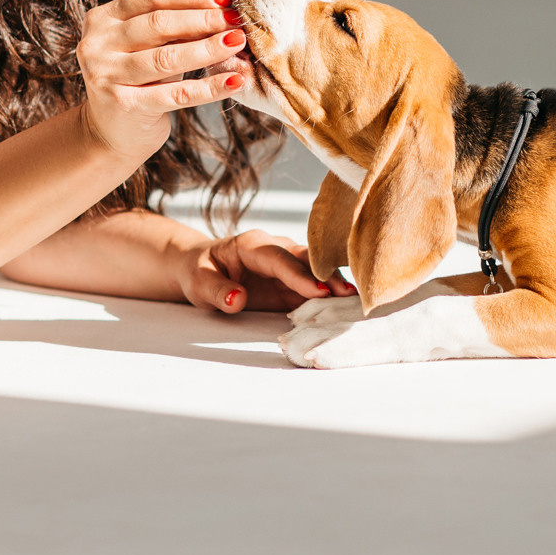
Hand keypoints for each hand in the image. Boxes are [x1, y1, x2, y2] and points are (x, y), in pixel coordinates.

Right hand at [76, 0, 248, 161]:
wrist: (109, 134)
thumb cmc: (135, 82)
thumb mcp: (145, 48)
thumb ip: (171, 29)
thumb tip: (221, 12)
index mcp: (102, 19)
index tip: (223, 0)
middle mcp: (98, 45)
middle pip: (159, 24)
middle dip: (203, 20)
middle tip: (236, 20)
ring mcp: (108, 76)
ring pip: (168, 57)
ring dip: (209, 49)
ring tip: (237, 43)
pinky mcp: (125, 106)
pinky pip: (177, 94)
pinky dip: (209, 87)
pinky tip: (233, 80)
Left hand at [175, 229, 359, 313]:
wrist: (202, 267)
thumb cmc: (199, 271)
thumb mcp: (198, 282)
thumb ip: (216, 290)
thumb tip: (235, 300)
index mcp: (252, 245)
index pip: (279, 258)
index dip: (299, 274)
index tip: (320, 291)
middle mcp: (276, 249)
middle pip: (307, 260)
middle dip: (329, 276)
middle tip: (351, 296)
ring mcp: (287, 265)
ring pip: (317, 272)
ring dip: (336, 287)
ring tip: (358, 303)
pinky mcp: (293, 282)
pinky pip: (315, 288)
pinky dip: (331, 297)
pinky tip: (349, 309)